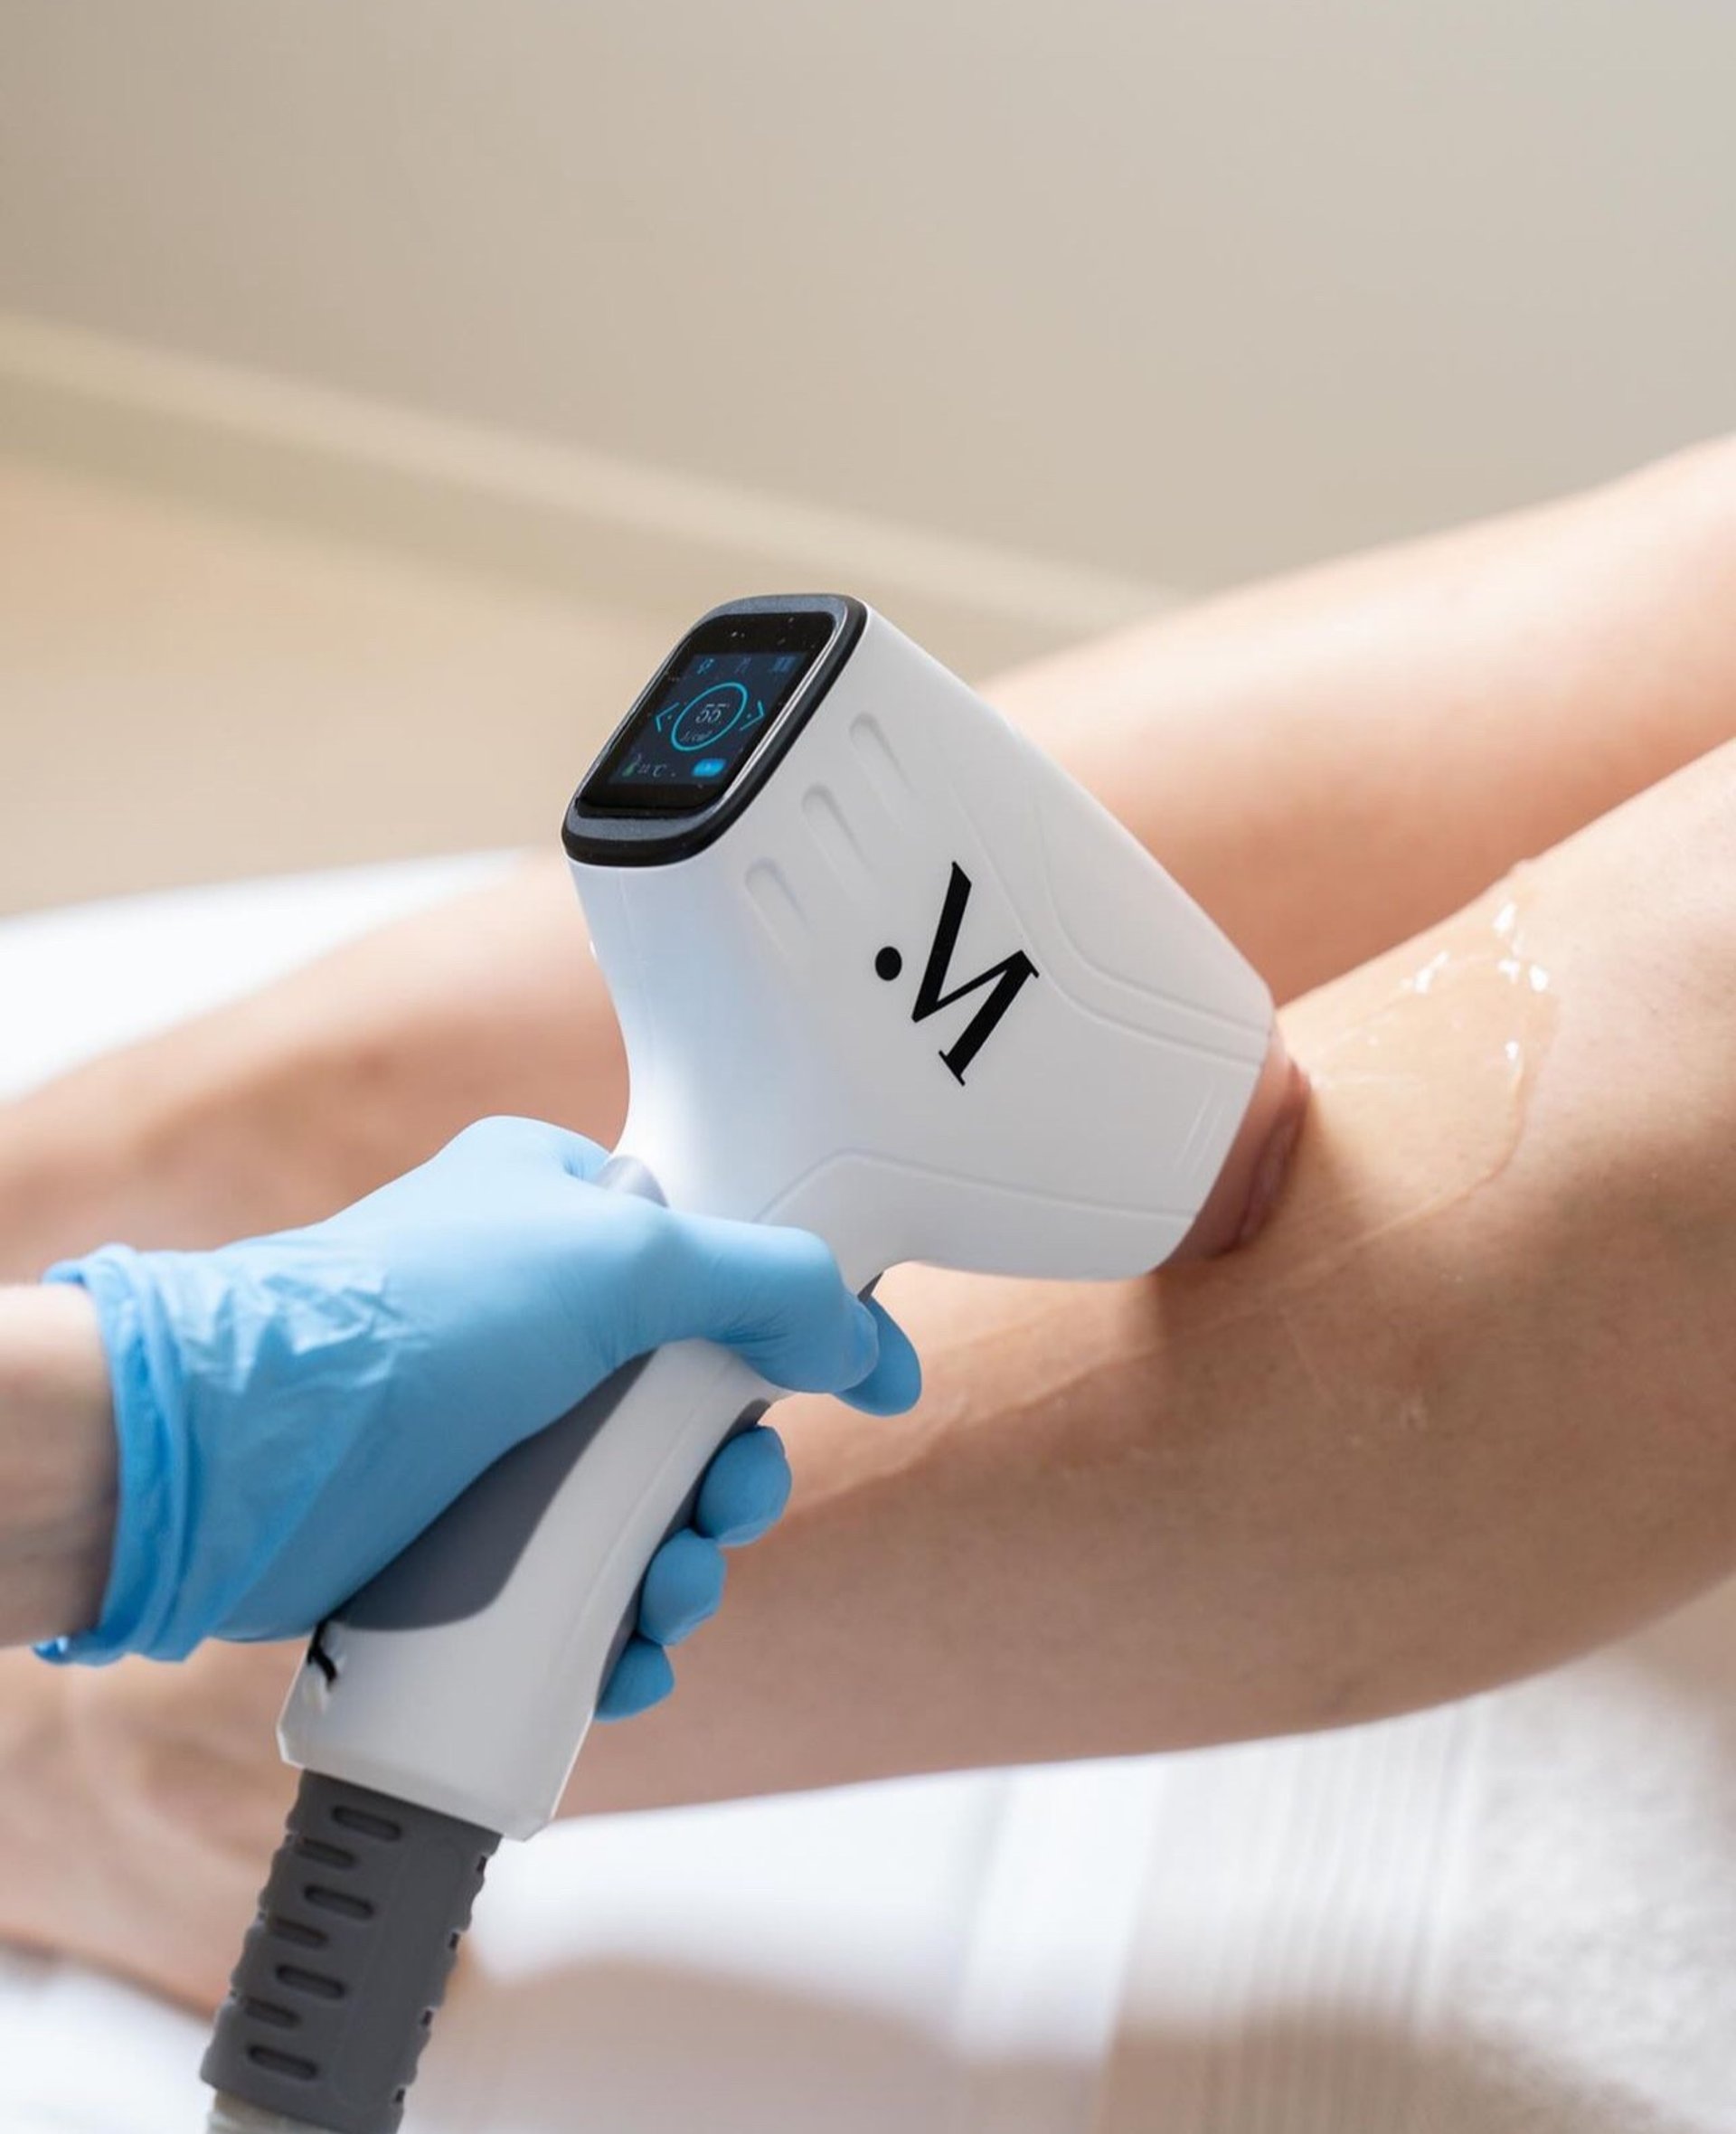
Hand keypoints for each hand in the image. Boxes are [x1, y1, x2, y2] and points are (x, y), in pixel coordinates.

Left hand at [40, 1117, 919, 1685]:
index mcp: (565, 1209)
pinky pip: (572, 1590)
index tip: (875, 1382)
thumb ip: (764, 1281)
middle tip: (729, 1507)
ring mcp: (494, 1430)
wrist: (232, 1456)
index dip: (807, 1326)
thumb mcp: (620, 1255)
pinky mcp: (455, 1536)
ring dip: (683, 1566)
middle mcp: (536, 1316)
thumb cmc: (406, 1322)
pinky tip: (624, 1661)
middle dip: (734, 1475)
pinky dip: (613, 1632)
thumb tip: (857, 1340)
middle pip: (697, 1403)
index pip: (724, 1258)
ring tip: (666, 1599)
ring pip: (642, 1508)